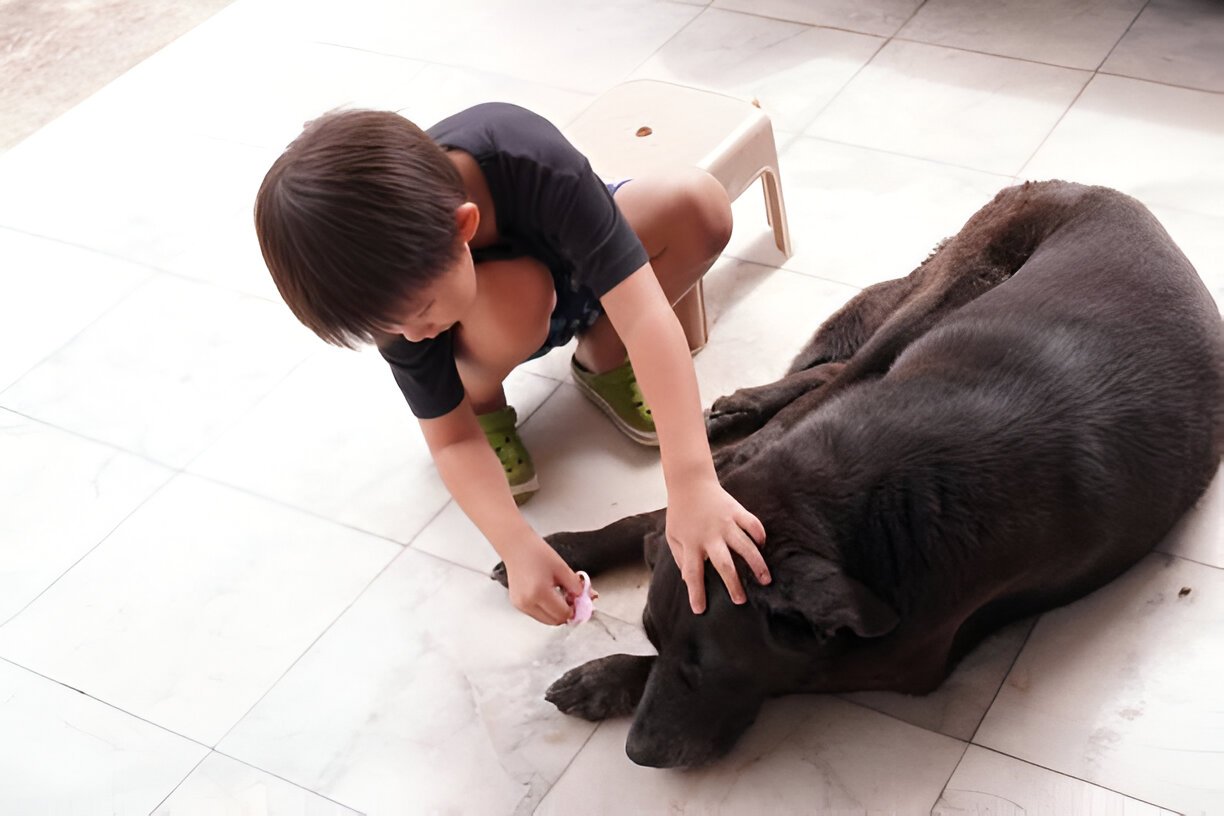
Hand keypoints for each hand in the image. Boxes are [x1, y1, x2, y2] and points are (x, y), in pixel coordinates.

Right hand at [502, 535, 584, 624]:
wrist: (517, 547)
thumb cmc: (536, 553)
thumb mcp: (562, 568)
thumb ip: (576, 586)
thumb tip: (585, 599)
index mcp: (540, 593)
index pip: (563, 614)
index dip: (575, 610)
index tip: (580, 603)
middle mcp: (528, 602)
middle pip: (554, 621)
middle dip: (566, 612)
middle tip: (572, 600)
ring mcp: (521, 605)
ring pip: (546, 620)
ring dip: (556, 612)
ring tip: (560, 595)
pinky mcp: (518, 604)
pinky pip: (537, 614)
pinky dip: (546, 609)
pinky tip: (549, 596)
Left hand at [665, 478, 768, 613]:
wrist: (690, 483)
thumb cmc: (680, 513)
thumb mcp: (673, 537)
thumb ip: (681, 558)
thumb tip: (687, 580)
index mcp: (692, 543)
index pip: (693, 573)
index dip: (696, 592)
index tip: (700, 610)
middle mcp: (710, 535)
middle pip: (724, 564)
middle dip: (733, 583)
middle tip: (741, 600)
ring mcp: (725, 523)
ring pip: (744, 546)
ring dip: (756, 564)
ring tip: (765, 580)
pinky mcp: (736, 511)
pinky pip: (752, 524)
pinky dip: (760, 535)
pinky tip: (763, 546)